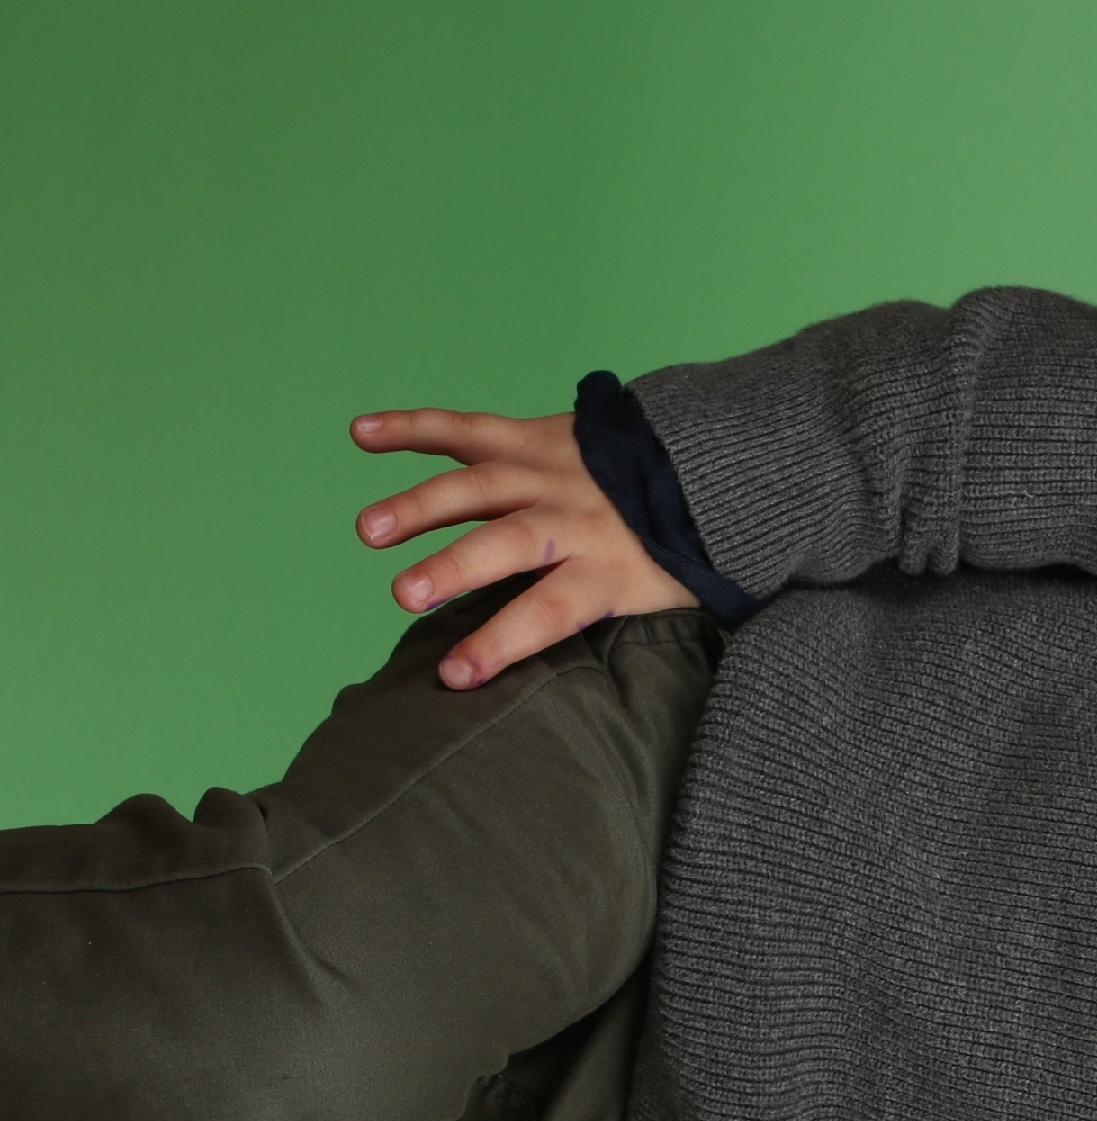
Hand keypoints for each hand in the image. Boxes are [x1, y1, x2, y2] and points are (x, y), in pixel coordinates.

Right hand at [352, 408, 696, 689]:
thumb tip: (587, 689)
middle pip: (509, 544)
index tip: (455, 675)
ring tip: (370, 530)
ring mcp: (551, 472)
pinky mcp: (534, 436)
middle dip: (454, 567)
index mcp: (610, 570)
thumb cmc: (676, 551)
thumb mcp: (664, 598)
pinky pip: (467, 428)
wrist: (707, 470)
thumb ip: (614, 625)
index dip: (503, 643)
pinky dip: (413, 427)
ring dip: (419, 506)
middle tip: (404, 594)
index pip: (552, 611)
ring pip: (477, 485)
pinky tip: (361, 434)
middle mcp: (575, 518)